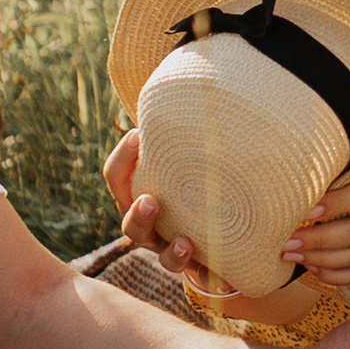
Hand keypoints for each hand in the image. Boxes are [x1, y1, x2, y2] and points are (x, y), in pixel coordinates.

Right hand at [106, 121, 249, 300]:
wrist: (218, 225)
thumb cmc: (194, 177)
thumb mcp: (186, 154)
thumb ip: (184, 125)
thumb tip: (190, 69)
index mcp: (140, 195)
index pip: (116, 178)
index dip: (122, 159)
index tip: (137, 135)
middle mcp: (151, 227)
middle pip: (131, 226)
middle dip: (139, 214)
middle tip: (151, 200)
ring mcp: (173, 251)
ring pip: (166, 259)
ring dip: (175, 252)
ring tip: (186, 244)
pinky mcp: (202, 268)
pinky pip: (208, 278)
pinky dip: (220, 278)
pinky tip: (233, 280)